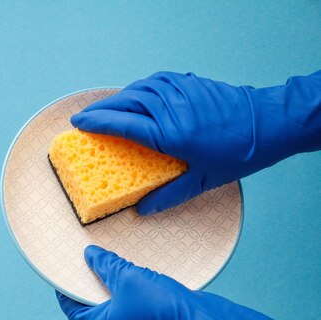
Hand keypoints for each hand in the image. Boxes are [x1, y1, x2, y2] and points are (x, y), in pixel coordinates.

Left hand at [57, 245, 309, 319]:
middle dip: (88, 288)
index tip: (64, 273)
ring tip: (107, 269)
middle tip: (85, 266)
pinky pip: (127, 315)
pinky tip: (129, 280)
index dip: (66, 290)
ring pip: (111, 312)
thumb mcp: (126, 276)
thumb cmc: (159, 305)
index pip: (72, 309)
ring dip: (107, 292)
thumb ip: (104, 264)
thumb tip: (89, 254)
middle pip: (91, 310)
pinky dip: (124, 299)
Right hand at [71, 71, 320, 214]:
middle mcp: (172, 109)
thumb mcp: (202, 181)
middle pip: (126, 102)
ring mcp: (181, 92)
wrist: (268, 124)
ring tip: (105, 108)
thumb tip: (143, 210)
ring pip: (139, 88)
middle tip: (83, 117)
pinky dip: (139, 87)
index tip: (79, 124)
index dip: (98, 122)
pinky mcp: (190, 83)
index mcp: (170, 134)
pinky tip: (134, 94)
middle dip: (100, 108)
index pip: (124, 124)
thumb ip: (169, 195)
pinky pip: (156, 81)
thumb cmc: (237, 154)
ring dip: (118, 97)